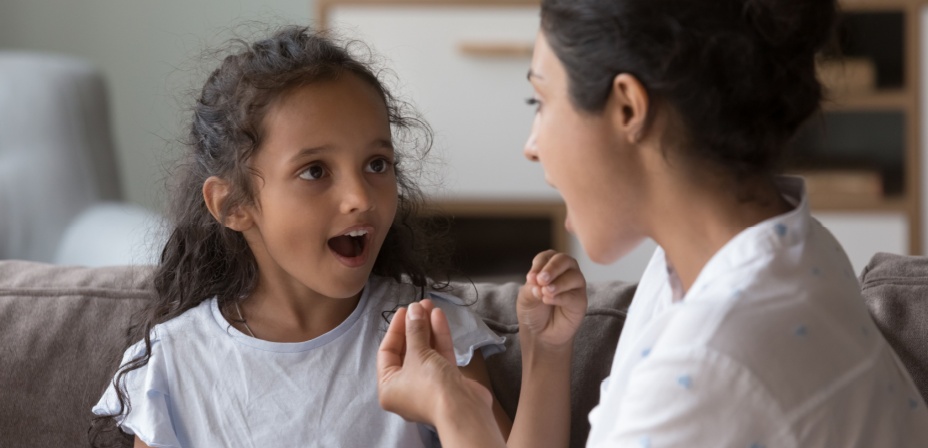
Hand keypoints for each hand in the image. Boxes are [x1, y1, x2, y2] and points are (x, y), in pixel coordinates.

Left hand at [377, 300, 492, 425]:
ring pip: (425, 352)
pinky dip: (439, 338)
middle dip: (414, 326)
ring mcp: (428, 385)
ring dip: (427, 329)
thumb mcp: (418, 354)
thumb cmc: (430, 386)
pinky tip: (439, 317)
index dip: (395, 329)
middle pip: (407, 351)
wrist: (463, 410)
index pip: (387, 352)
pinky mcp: (447, 381)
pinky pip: (439, 356)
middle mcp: (406, 387)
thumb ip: (414, 330)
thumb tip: (413, 309)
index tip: (404, 310)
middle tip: (420, 305)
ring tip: (430, 306)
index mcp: (389, 387)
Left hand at [518, 250, 587, 350]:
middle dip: (551, 269)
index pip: (547, 257)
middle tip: (540, 280)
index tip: (530, 278)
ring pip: (573, 276)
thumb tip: (540, 282)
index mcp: (550, 266)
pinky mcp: (581, 301)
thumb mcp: (526, 296)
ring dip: (557, 283)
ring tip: (544, 292)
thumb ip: (532, 286)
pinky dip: (560, 297)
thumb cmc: (533, 310)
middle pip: (564, 260)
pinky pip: (574, 295)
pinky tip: (548, 300)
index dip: (539, 265)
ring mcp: (575, 285)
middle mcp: (566, 271)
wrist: (539, 333)